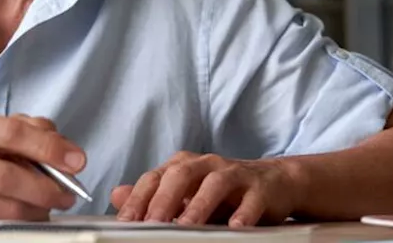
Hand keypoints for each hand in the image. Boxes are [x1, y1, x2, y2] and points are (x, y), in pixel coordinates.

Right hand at [0, 113, 86, 223]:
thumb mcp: (1, 129)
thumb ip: (34, 131)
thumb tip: (67, 153)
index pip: (13, 133)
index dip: (48, 147)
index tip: (76, 160)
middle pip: (7, 176)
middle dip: (46, 187)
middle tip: (68, 192)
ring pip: (9, 207)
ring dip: (40, 207)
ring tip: (56, 202)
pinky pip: (4, 221)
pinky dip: (27, 217)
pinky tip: (35, 210)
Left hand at [110, 152, 301, 226]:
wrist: (275, 184)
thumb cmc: (225, 192)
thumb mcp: (187, 194)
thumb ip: (153, 196)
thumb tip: (116, 196)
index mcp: (184, 165)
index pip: (155, 177)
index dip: (139, 199)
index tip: (125, 222)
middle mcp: (207, 164)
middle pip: (181, 174)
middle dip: (163, 200)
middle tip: (150, 224)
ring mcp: (235, 174)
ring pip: (215, 184)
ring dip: (199, 205)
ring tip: (186, 226)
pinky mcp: (261, 188)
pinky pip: (251, 199)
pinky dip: (243, 213)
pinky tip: (235, 227)